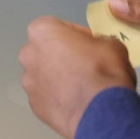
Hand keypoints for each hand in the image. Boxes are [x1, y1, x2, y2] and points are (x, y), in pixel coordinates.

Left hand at [19, 17, 135, 138]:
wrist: (101, 112)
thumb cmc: (103, 69)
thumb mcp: (111, 44)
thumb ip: (97, 40)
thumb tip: (95, 48)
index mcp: (41, 31)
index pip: (58, 27)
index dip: (76, 35)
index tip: (90, 45)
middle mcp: (27, 54)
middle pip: (46, 51)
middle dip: (62, 56)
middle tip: (84, 66)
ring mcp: (27, 81)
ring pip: (43, 75)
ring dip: (57, 78)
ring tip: (80, 88)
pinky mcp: (33, 104)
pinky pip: (46, 96)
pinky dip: (57, 98)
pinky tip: (75, 103)